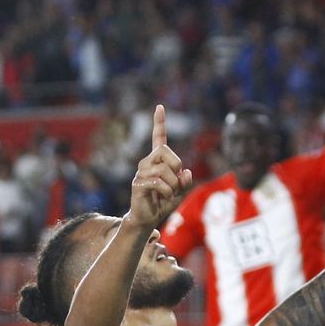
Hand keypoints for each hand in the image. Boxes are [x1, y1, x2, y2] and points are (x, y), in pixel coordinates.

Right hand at [128, 105, 191, 230]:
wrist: (147, 219)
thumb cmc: (163, 203)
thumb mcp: (180, 191)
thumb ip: (186, 181)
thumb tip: (186, 172)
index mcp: (157, 161)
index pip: (158, 138)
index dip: (159, 122)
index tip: (160, 106)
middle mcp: (147, 162)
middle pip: (165, 151)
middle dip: (176, 166)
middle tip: (175, 182)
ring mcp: (141, 172)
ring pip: (164, 169)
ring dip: (173, 185)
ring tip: (168, 194)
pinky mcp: (138, 184)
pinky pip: (159, 182)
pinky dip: (168, 192)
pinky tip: (164, 197)